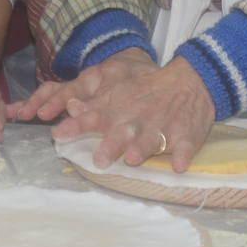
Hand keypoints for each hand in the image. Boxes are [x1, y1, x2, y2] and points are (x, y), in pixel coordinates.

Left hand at [11, 49, 214, 170]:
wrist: (189, 81)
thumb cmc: (146, 92)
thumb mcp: (119, 93)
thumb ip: (93, 103)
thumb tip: (69, 107)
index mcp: (120, 111)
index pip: (95, 117)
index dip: (76, 126)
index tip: (57, 134)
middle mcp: (138, 121)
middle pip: (123, 133)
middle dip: (111, 144)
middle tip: (99, 160)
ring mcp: (163, 128)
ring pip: (151, 140)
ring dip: (142, 149)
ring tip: (132, 159)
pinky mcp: (187, 136)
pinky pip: (186, 147)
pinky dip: (183, 155)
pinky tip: (179, 165)